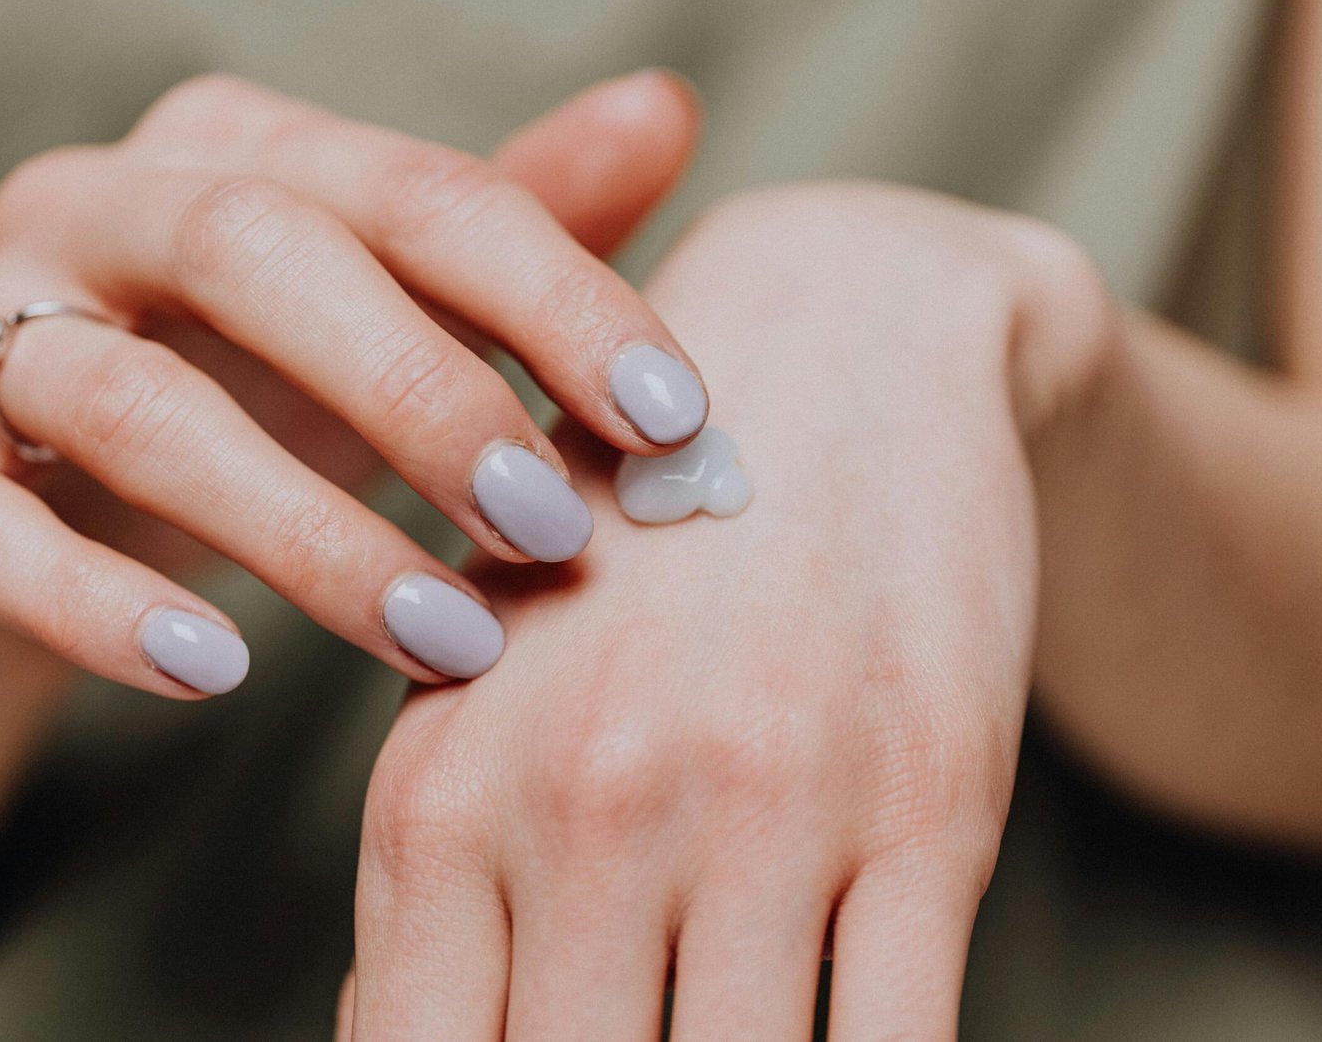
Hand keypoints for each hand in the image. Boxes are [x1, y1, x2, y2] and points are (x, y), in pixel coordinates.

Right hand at [0, 70, 702, 698]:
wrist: (20, 514)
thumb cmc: (240, 399)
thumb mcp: (378, 316)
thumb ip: (508, 227)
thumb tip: (663, 111)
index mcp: (231, 155)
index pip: (414, 194)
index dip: (556, 299)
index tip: (674, 419)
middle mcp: (89, 210)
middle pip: (261, 255)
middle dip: (426, 395)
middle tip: (553, 531)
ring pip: (130, 405)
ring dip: (305, 532)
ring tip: (442, 637)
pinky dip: (100, 606)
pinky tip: (218, 674)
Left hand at [344, 184, 1109, 1038]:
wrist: (834, 348)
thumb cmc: (637, 534)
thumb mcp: (484, 677)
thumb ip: (432, 872)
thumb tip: (392, 1037)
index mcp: (447, 795)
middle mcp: (591, 809)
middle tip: (630, 1041)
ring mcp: (768, 809)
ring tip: (728, 1036)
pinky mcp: (929, 806)